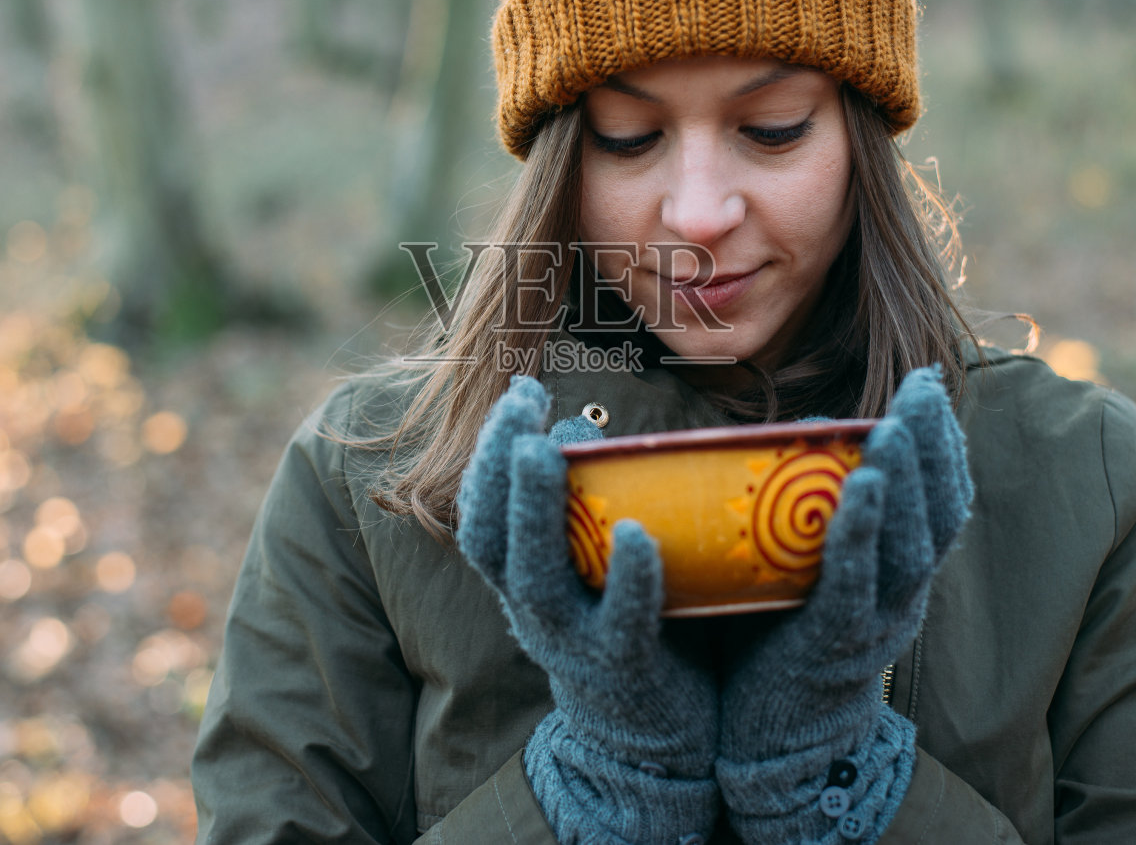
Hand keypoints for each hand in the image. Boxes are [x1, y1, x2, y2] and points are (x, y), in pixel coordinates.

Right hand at [456, 375, 718, 842]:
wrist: (652, 747)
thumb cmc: (627, 631)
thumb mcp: (592, 564)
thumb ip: (586, 499)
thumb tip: (577, 424)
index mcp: (523, 579)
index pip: (483, 509)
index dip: (489, 450)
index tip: (520, 388)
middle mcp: (532, 608)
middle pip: (490, 534)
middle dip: (497, 462)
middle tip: (521, 400)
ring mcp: (571, 641)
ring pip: (535, 574)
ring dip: (536, 508)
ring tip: (543, 450)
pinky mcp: (622, 668)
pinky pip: (618, 622)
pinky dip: (625, 578)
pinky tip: (636, 535)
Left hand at [716, 365, 973, 842]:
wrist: (772, 749)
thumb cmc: (782, 644)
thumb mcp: (811, 570)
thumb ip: (813, 512)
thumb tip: (800, 432)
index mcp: (900, 576)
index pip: (940, 502)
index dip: (943, 445)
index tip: (932, 387)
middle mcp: (901, 596)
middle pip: (937, 513)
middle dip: (934, 445)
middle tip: (926, 387)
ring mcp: (874, 622)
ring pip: (907, 544)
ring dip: (906, 480)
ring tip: (899, 423)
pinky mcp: (834, 645)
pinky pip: (856, 582)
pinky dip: (863, 532)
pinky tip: (863, 487)